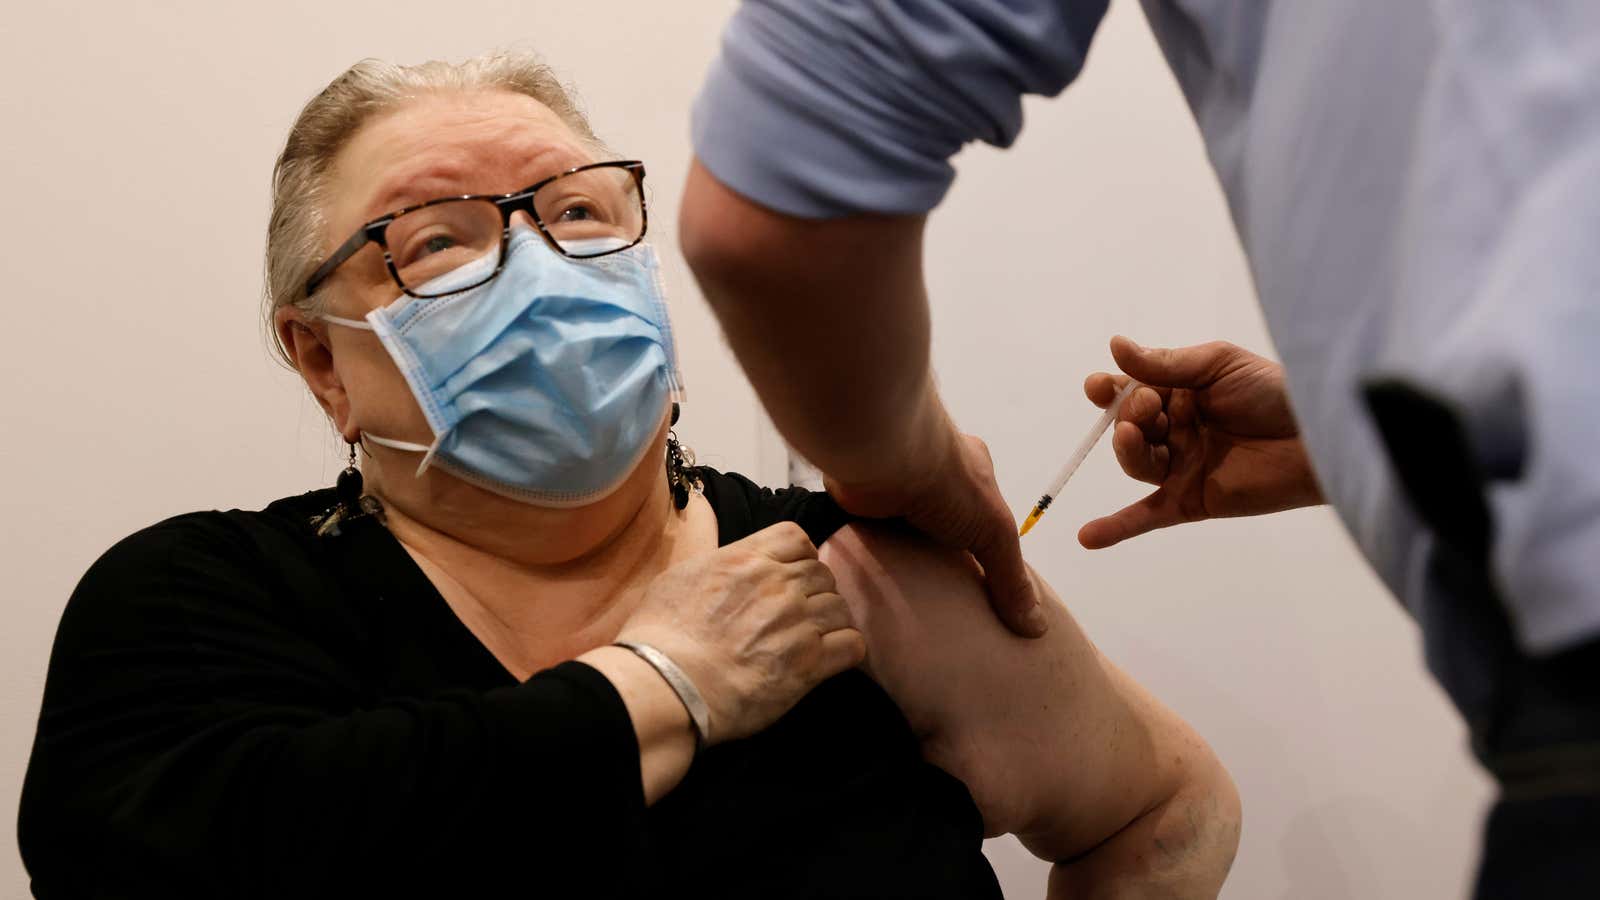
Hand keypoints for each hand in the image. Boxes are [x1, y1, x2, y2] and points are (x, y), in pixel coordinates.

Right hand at [615, 522, 864, 744]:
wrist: (667, 682)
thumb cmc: (660, 637)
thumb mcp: (679, 578)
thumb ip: (715, 567)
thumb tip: (724, 572)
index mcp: (746, 558)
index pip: (796, 537)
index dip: (801, 555)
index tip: (794, 573)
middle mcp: (778, 584)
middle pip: (821, 573)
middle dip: (815, 592)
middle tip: (801, 614)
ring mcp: (797, 622)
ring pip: (840, 607)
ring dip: (831, 621)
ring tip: (816, 638)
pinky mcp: (809, 662)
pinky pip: (852, 645)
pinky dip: (847, 650)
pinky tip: (831, 659)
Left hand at [824, 427, 1046, 637]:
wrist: (883, 457)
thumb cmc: (947, 481)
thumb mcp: (994, 531)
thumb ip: (1011, 577)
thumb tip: (1034, 625)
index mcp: (969, 470)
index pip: (979, 516)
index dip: (980, 549)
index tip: (978, 588)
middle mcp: (929, 476)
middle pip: (939, 528)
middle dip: (938, 560)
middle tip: (942, 604)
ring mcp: (894, 488)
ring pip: (903, 534)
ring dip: (903, 562)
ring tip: (908, 604)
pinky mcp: (862, 502)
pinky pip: (870, 537)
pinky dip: (873, 559)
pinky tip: (876, 586)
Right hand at [1078, 336, 1324, 549]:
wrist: (1320, 437)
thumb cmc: (1276, 392)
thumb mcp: (1219, 364)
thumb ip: (1166, 363)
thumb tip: (1115, 347)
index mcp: (1181, 393)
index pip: (1131, 390)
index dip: (1110, 390)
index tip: (1100, 387)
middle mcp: (1177, 430)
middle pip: (1129, 426)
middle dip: (1130, 413)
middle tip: (1150, 406)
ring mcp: (1182, 466)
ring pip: (1135, 462)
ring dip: (1126, 449)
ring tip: (1135, 435)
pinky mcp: (1191, 500)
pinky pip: (1147, 515)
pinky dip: (1116, 528)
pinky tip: (1087, 537)